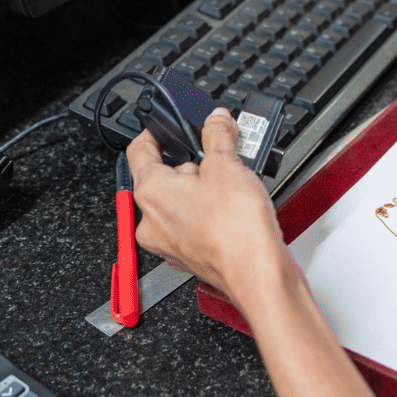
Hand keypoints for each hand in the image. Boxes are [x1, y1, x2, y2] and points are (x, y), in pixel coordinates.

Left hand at [125, 108, 295, 311]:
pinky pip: (195, 226)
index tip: (169, 126)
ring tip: (233, 182)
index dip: (155, 132)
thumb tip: (216, 121)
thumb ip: (218, 136)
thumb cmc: (235, 230)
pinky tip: (235, 209)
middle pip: (165, 178)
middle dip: (192, 163)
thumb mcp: (227, 165)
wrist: (258, 275)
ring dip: (203, 190)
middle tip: (219, 155)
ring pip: (181, 204)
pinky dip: (210, 215)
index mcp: (150, 192)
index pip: (139, 150)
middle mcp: (152, 221)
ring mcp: (171, 243)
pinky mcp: (192, 257)